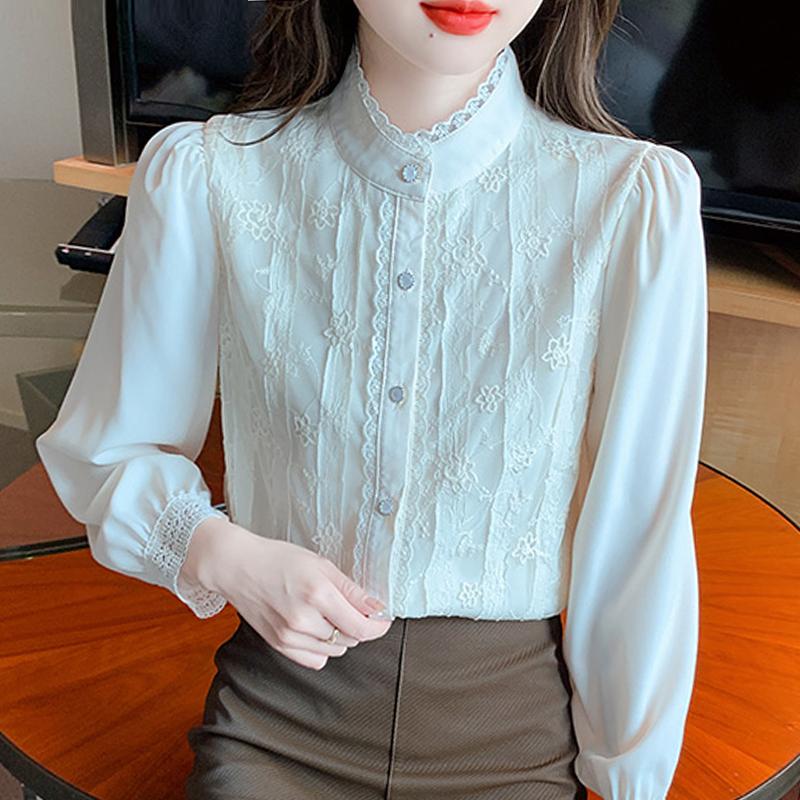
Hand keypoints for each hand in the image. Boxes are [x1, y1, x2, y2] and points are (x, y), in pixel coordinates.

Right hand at [179, 517, 392, 669]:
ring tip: (329, 613)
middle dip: (357, 625)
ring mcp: (289, 636)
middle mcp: (303, 620)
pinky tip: (317, 629)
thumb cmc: (277, 560)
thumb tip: (377, 608)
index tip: (382, 619)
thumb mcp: (320, 564)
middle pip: (350, 639)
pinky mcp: (279, 646)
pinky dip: (323, 649)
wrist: (238, 568)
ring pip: (335, 651)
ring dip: (341, 636)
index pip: (360, 626)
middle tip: (350, 607)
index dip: (378, 626)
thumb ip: (351, 589)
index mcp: (317, 594)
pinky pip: (315, 660)